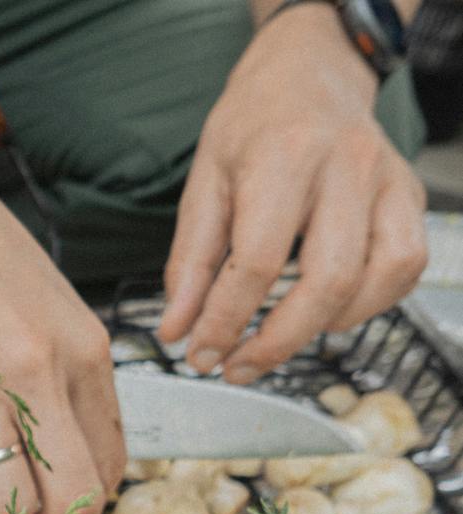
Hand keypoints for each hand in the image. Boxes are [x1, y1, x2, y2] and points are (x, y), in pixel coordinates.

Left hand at [159, 2, 427, 383]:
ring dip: (324, 328)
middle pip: (327, 280)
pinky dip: (369, 305)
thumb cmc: (252, 127)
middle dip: (278, 341)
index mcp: (284, 158)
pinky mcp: (408, 197)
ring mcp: (387, 181)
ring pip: (377, 279)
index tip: (199, 353)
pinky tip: (325, 313)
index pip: (257, 262)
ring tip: (277, 340)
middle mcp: (347, 168)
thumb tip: (176, 331)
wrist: (308, 75)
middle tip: (236, 367)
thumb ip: (189, 262)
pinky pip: (404, 268)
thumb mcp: (203, 184)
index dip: (225, 320)